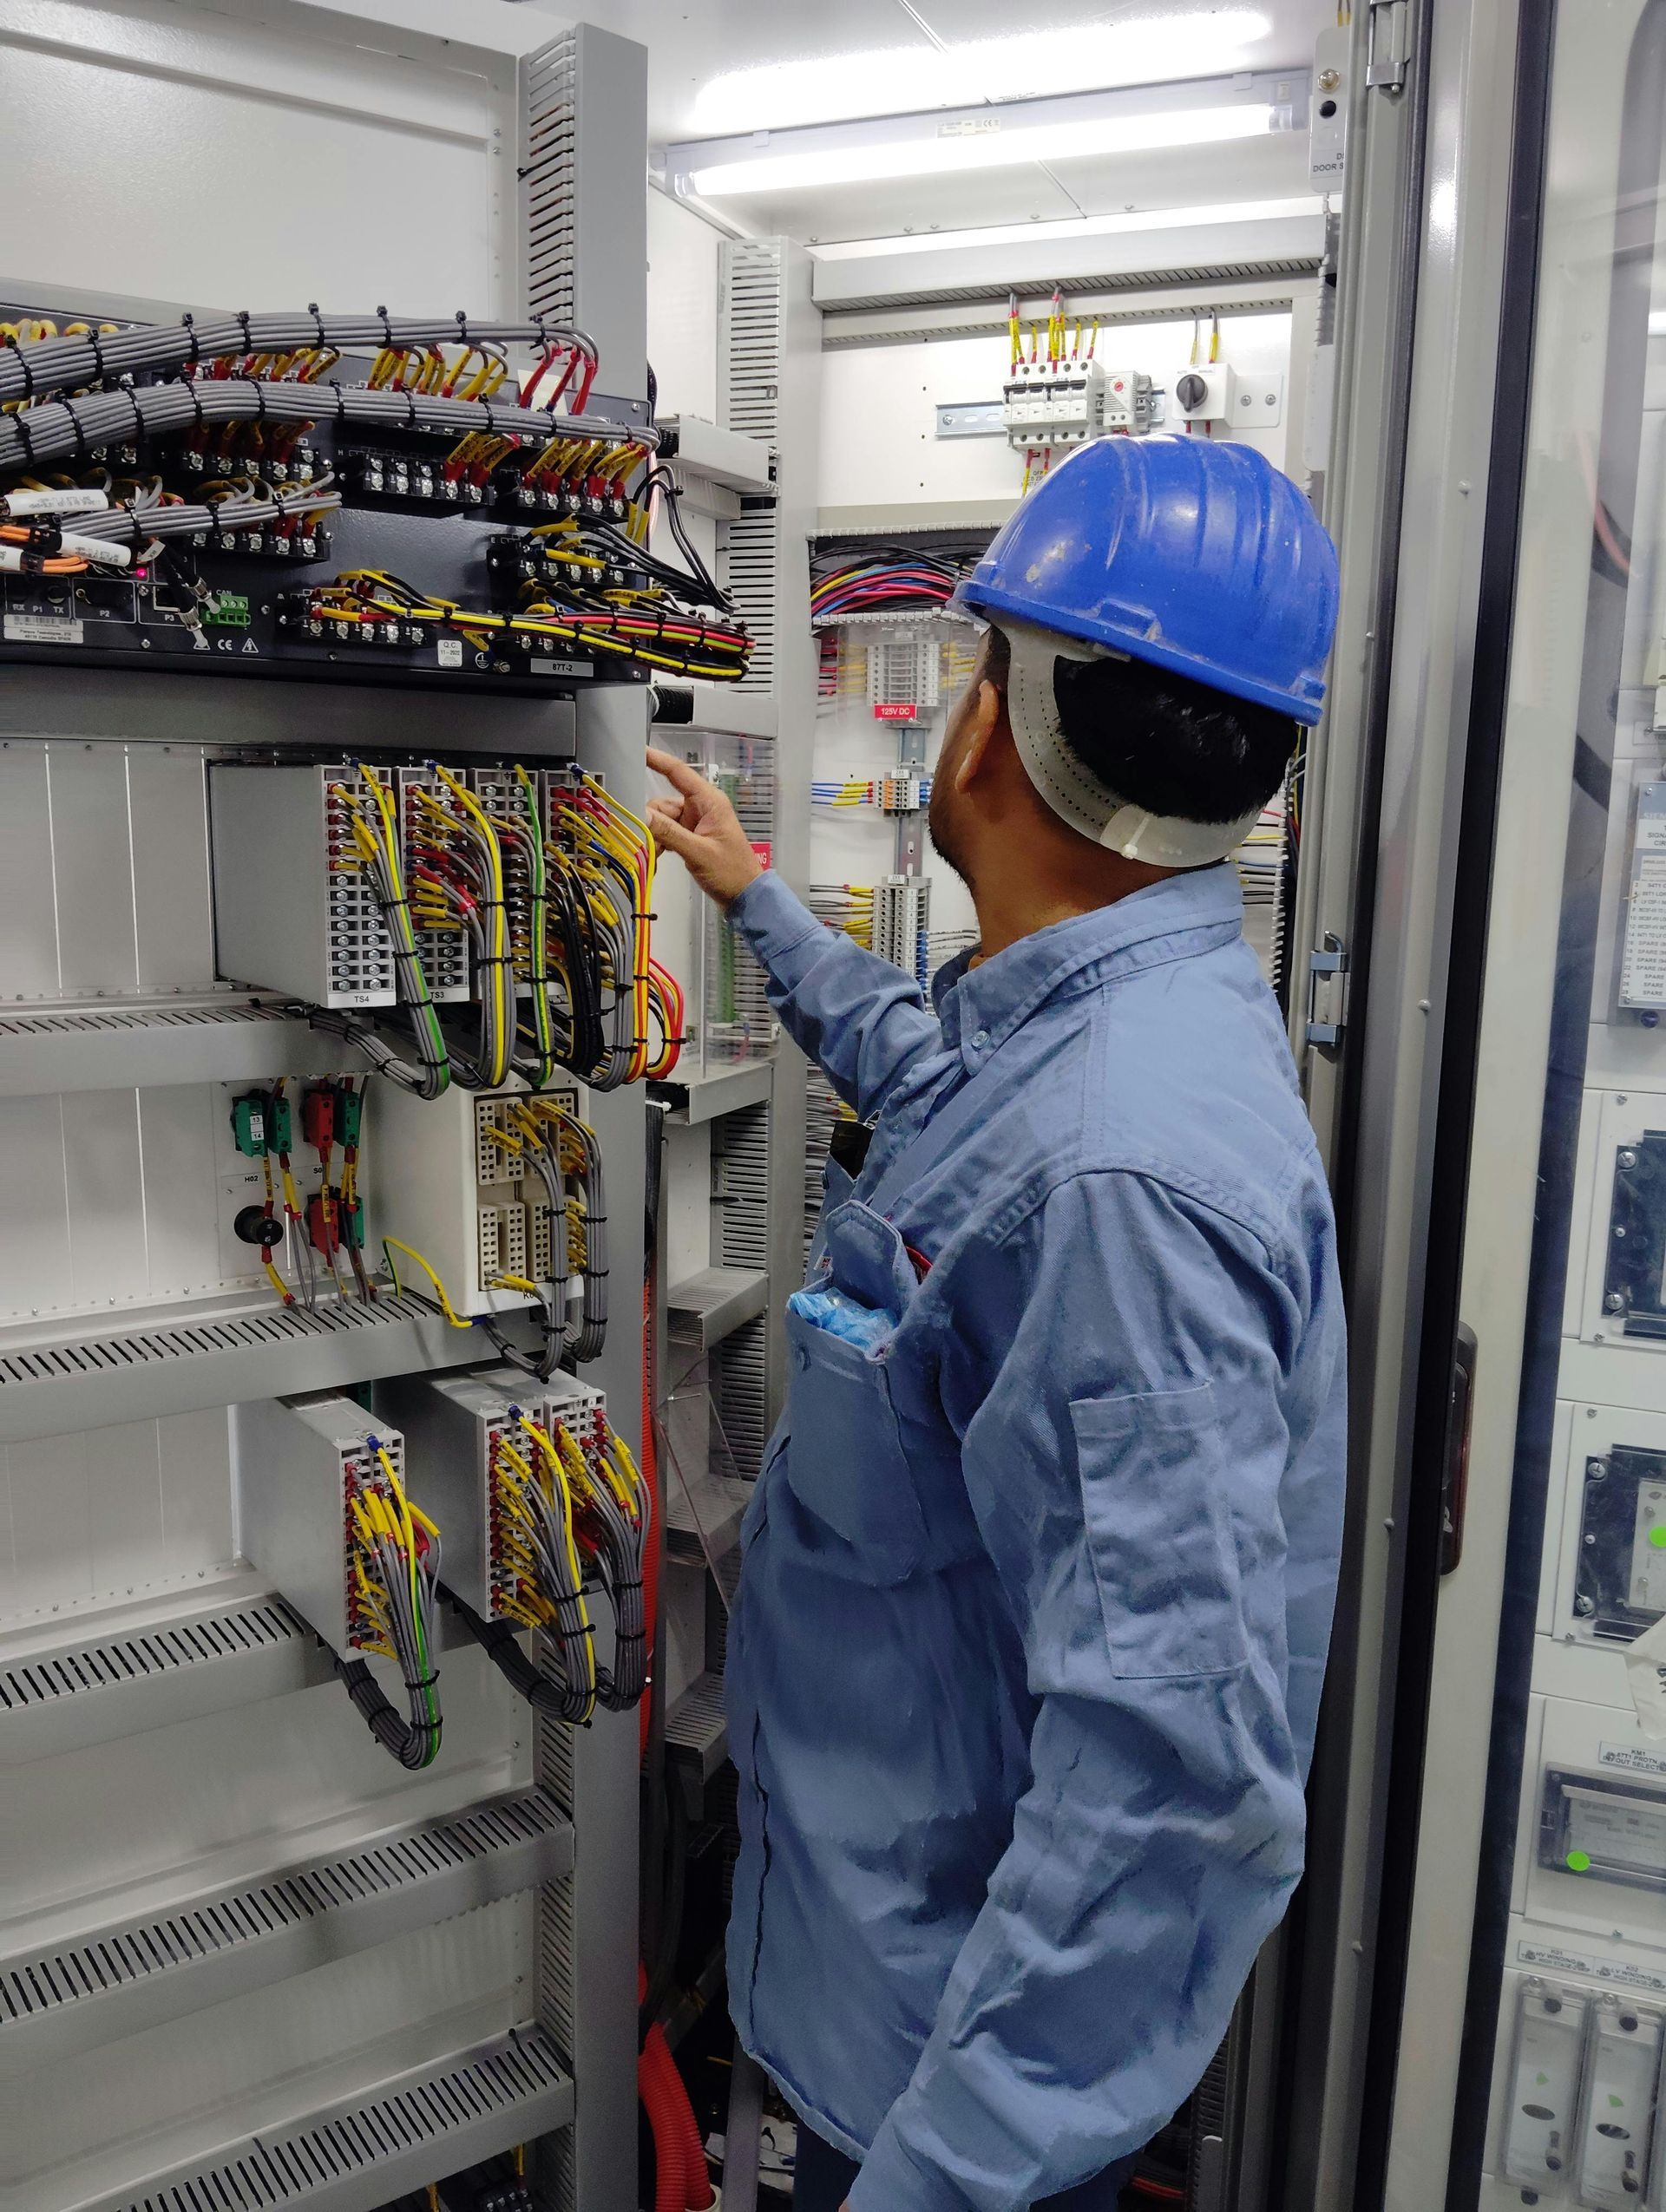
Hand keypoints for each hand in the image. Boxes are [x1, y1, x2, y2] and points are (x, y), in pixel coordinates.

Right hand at [646, 747, 763, 909]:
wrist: (744, 896)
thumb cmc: (731, 871)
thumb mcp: (698, 852)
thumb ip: (668, 833)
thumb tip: (640, 815)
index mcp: (709, 802)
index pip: (678, 772)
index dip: (656, 759)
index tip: (635, 749)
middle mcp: (700, 807)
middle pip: (662, 803)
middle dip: (650, 820)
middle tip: (642, 839)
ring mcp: (694, 822)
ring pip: (661, 820)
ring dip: (653, 836)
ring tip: (654, 856)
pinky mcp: (690, 837)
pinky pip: (666, 833)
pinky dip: (659, 843)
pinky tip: (656, 858)